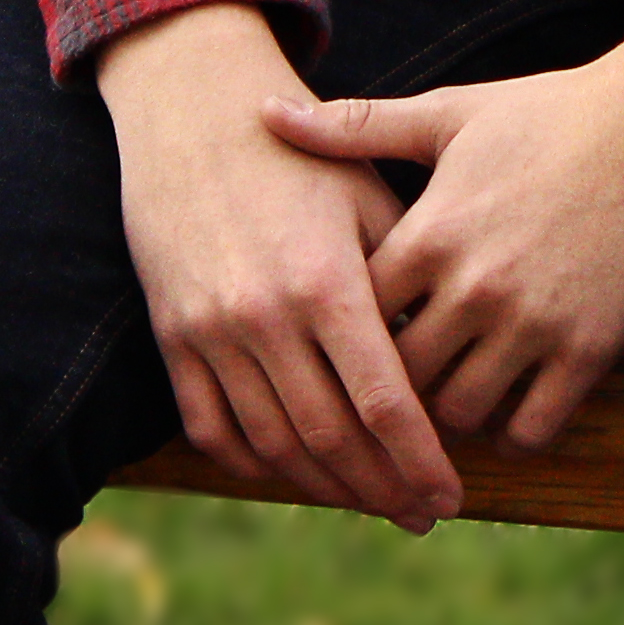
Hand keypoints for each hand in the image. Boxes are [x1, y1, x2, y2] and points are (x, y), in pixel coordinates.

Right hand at [98, 3, 462, 530]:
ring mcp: (211, 330)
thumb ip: (402, 280)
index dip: (421, 462)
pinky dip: (253, 462)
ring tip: (368, 501)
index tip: (451, 497)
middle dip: (384, 489)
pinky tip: (290, 470)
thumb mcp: (365, 195)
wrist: (193, 110)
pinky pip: (211, 427)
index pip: (383, 403)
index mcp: (325, 281)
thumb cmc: (297, 152)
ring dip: (326, 488)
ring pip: (274, 445)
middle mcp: (265, 316)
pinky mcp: (172, 333)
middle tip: (421, 514)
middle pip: (332, 439)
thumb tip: (442, 361)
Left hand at [263, 0, 623, 454]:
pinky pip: (532, 428)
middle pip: (399, 377)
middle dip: (388, 384)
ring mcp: (534, 324)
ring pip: (461, 412)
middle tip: (390, 384)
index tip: (346, 329)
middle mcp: (476, 285)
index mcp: (433, 230)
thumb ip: (356, 127)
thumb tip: (267, 114)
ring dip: (449, 411)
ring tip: (445, 393)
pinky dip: (512, 428)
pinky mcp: (591, 351)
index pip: (355, 315)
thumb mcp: (448, 114)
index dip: (343, 329)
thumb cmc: (548, 113)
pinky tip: (507, 402)